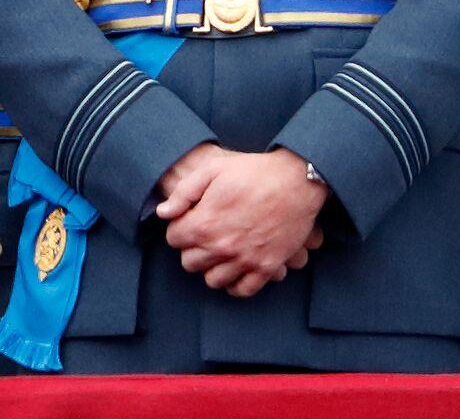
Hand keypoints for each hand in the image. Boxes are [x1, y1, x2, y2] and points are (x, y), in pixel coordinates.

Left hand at [156, 147, 327, 296]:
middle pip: (190, 263)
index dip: (180, 227)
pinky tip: (235, 266)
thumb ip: (184, 193)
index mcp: (205, 223)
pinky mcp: (266, 267)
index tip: (190, 219)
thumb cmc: (253, 171)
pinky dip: (235, 283)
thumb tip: (163, 213)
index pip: (174, 239)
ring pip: (213, 280)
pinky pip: (242, 290)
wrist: (296, 180)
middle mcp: (222, 247)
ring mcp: (245, 260)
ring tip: (220, 249)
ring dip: (212, 266)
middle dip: (192, 248)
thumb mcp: (212, 169)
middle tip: (205, 233)